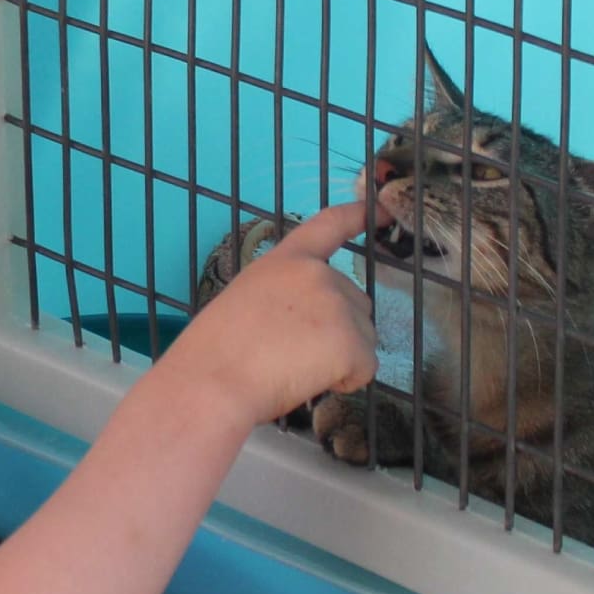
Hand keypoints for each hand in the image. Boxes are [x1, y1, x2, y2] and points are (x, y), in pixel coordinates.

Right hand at [168, 202, 380, 428]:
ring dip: (340, 359)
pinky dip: (345, 383)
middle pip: (356, 302)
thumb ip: (283, 297)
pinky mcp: (352, 343)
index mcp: (285, 261)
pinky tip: (308, 382)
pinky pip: (365, 369)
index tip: (382, 209)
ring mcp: (338, 306)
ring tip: (291, 369)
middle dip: (337, 331)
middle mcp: (318, 275)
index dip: (358, 216)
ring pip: (363, 338)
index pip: (328, 226)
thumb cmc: (213, 353)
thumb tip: (306, 324)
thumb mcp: (245, 302)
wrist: (210, 385)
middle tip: (290, 353)